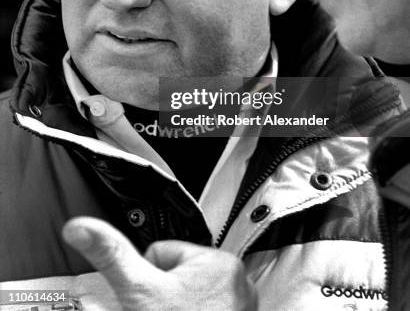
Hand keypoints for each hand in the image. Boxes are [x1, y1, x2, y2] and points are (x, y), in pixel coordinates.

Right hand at [63, 217, 257, 310]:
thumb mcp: (138, 293)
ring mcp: (239, 307)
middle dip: (163, 297)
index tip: (154, 300)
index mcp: (219, 262)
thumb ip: (112, 256)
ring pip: (188, 296)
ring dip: (177, 308)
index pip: (164, 252)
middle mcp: (236, 282)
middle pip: (176, 275)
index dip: (149, 279)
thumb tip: (79, 227)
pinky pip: (201, 309)